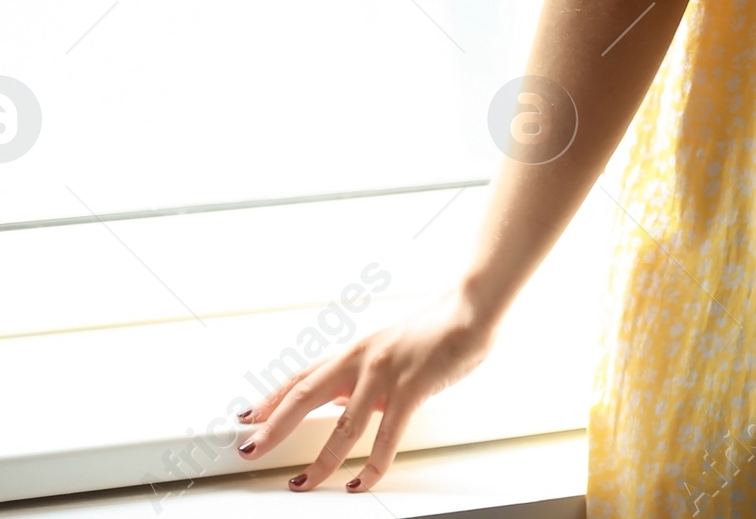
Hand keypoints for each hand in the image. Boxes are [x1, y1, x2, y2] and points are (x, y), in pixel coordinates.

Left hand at [236, 292, 495, 491]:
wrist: (469, 311)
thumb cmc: (435, 331)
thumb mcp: (388, 353)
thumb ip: (364, 378)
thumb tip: (343, 405)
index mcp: (355, 351)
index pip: (303, 376)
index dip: (272, 398)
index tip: (248, 417)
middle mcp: (362, 359)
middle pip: (305, 395)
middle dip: (274, 425)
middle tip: (251, 449)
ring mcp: (385, 374)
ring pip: (342, 426)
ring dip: (320, 460)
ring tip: (303, 483)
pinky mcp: (410, 387)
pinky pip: (385, 436)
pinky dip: (370, 465)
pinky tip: (358, 482)